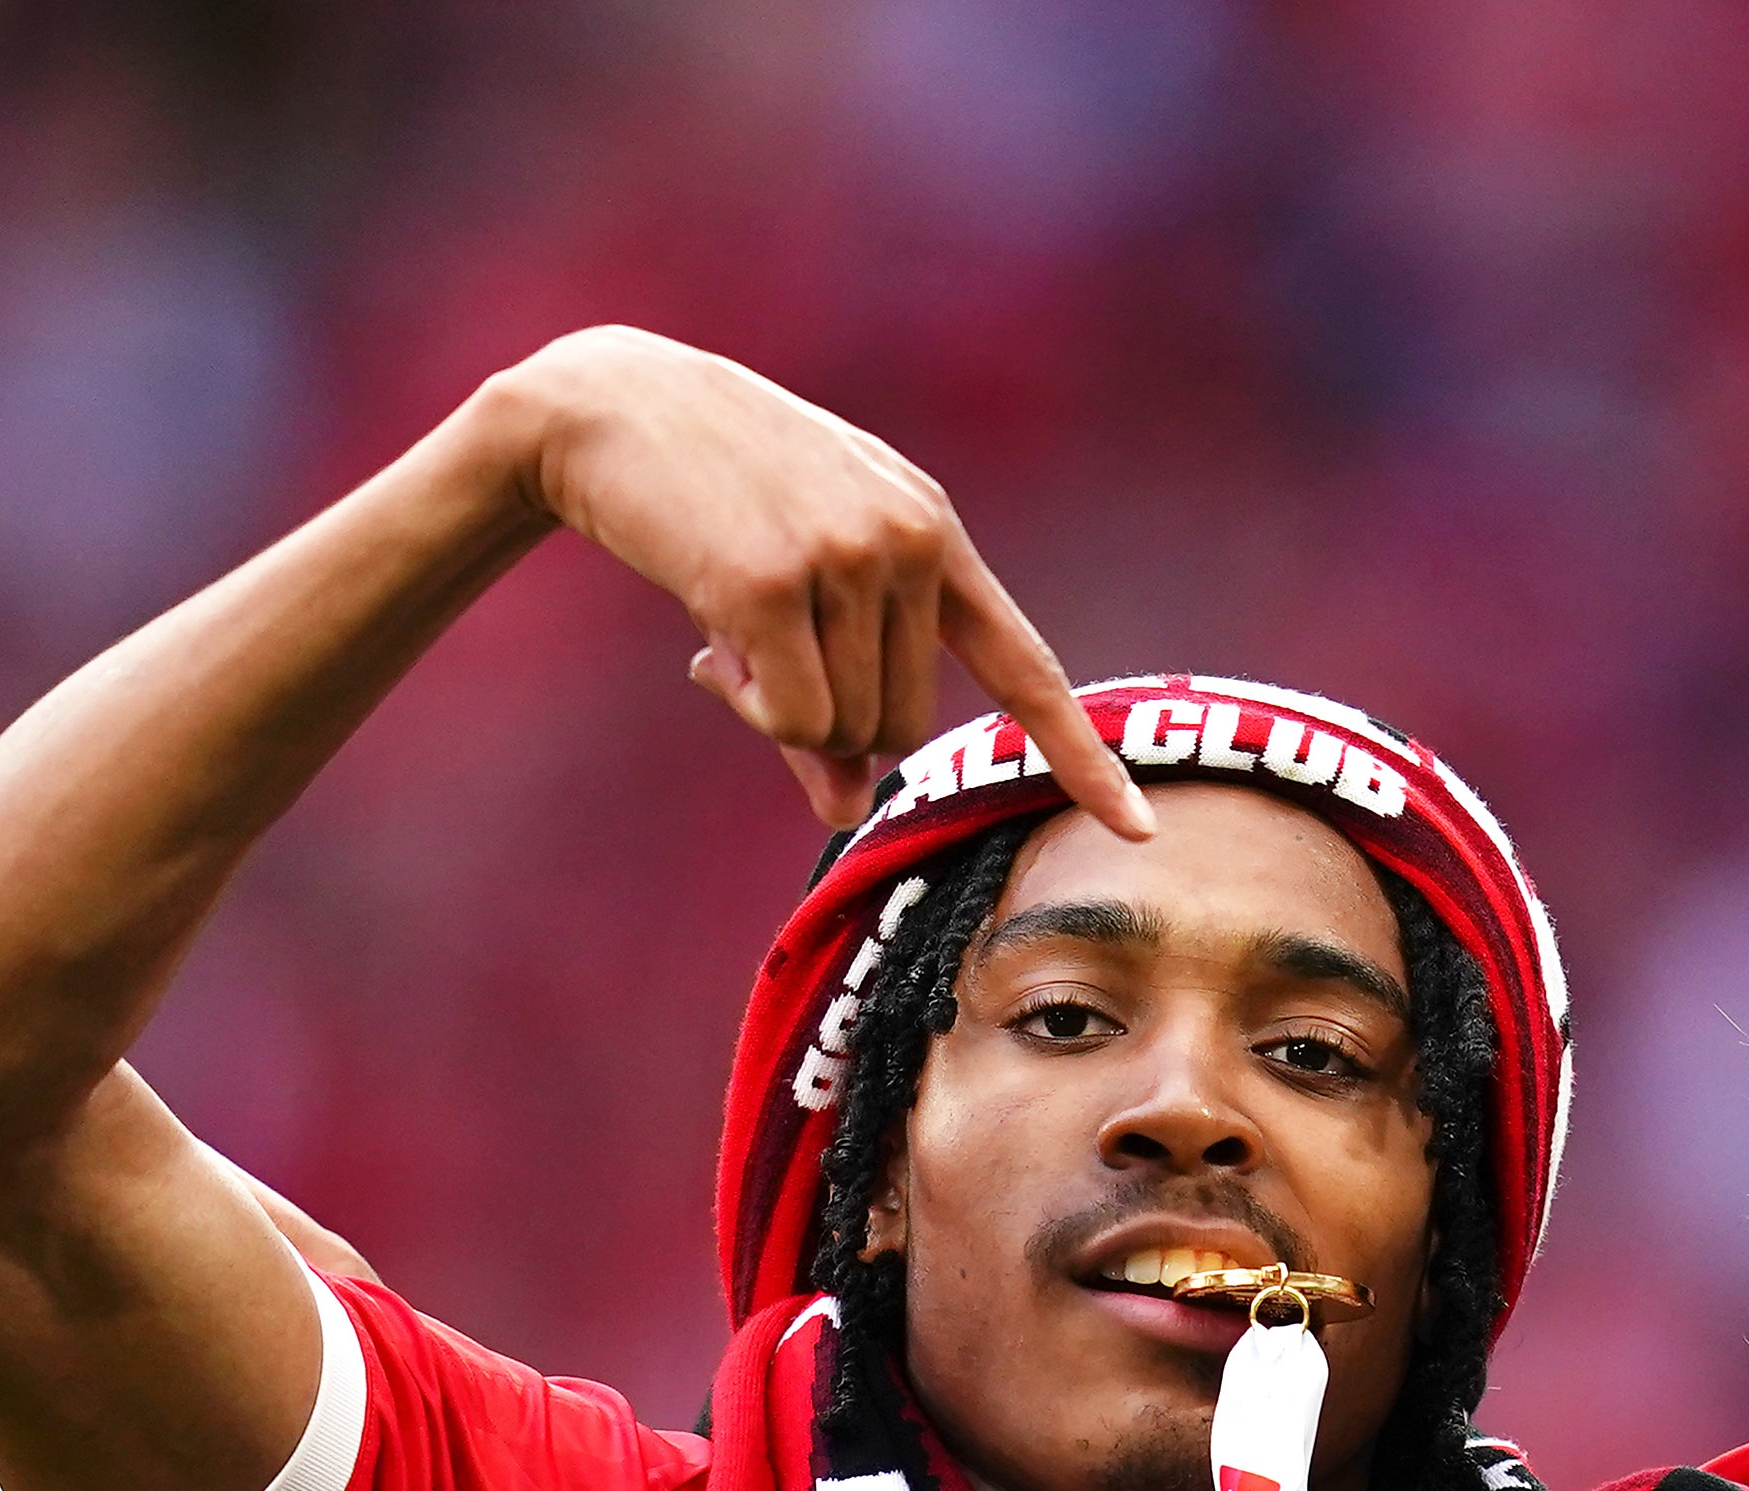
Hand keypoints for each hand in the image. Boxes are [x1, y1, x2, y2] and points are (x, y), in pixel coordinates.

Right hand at [493, 328, 1148, 837]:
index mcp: (932, 531)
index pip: (1024, 664)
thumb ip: (841, 686)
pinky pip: (793, 720)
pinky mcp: (770, 583)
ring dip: (779, 711)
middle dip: (832, 721)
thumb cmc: (711, 494)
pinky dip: (750, 709)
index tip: (1138, 827)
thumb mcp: (800, 578)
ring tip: (731, 630)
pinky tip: (708, 644)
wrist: (609, 406)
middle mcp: (907, 539)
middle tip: (763, 655)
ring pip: (847, 730)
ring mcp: (845, 556)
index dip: (1079, 754)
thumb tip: (848, 810)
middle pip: (903, 726)